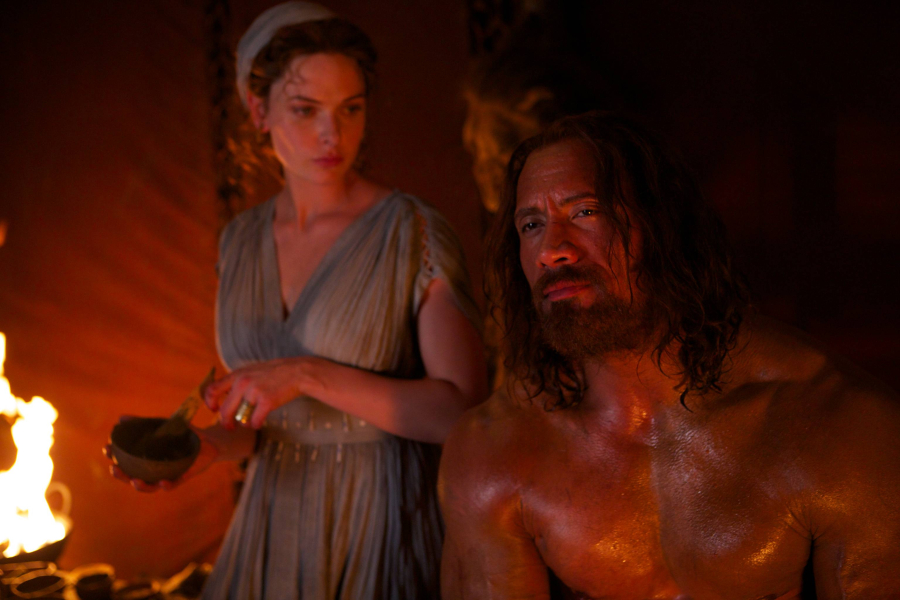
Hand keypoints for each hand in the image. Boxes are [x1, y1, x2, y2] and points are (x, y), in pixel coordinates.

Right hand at [103, 416, 219, 491]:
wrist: (210, 440)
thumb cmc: (184, 435)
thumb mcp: (164, 426)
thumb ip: (144, 423)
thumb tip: (121, 418)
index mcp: (148, 458)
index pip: (126, 460)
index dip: (114, 456)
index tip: (106, 448)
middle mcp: (155, 469)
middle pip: (133, 476)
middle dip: (121, 475)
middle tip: (114, 468)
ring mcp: (167, 474)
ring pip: (150, 486)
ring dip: (140, 485)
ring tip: (134, 481)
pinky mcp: (182, 477)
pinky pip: (173, 485)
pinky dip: (166, 485)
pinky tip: (162, 483)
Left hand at [204, 357, 325, 429]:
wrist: (297, 372)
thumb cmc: (276, 373)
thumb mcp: (253, 370)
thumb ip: (238, 380)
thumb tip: (224, 394)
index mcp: (238, 374)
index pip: (212, 389)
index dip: (210, 402)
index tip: (214, 410)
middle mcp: (243, 382)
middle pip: (225, 410)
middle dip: (226, 422)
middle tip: (230, 428)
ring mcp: (254, 392)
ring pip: (240, 418)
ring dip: (244, 423)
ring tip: (251, 421)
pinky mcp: (266, 402)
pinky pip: (254, 421)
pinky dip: (256, 424)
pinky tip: (260, 422)